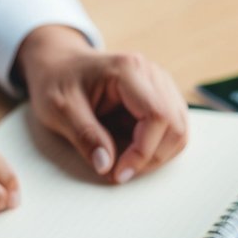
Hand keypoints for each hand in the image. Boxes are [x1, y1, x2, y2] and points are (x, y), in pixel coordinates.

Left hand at [14, 25, 187, 183]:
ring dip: (157, 155)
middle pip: (176, 126)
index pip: (157, 116)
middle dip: (152, 158)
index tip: (119, 173)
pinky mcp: (161, 98)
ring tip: (125, 162)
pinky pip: (173, 130)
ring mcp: (161, 85)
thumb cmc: (57, 81)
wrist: (59, 64)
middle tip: (121, 172)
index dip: (144, 152)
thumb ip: (85, 136)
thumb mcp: (59, 109)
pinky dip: (157, 148)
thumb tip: (106, 166)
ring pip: (179, 131)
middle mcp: (152, 74)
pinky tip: (131, 151)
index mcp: (128, 70)